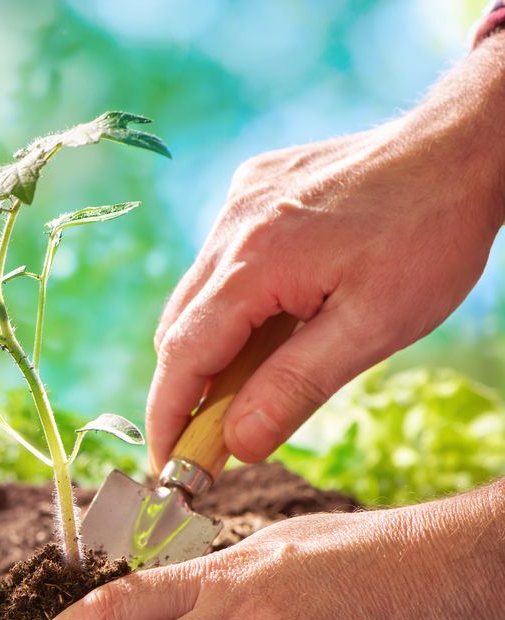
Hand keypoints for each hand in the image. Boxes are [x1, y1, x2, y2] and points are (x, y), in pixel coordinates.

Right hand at [146, 38, 504, 472]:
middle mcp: (230, 228)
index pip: (182, 357)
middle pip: (178, 329)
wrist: (461, 145)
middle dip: (186, 390)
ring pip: (198, 295)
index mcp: (253, 264)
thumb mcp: (374, 327)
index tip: (166, 466)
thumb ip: (295, 387)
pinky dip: (231, 301)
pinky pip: (220, 259)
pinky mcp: (252, 188)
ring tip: (253, 380)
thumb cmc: (429, 235)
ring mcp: (238, 203)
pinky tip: (277, 311)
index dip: (168, 418)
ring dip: (212, 345)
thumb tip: (238, 445)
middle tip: (213, 439)